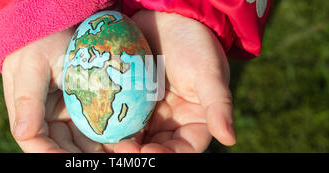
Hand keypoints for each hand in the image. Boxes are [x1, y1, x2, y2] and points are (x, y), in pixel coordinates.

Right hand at [2, 28, 121, 152]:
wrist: (58, 24)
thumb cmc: (40, 42)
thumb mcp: (32, 67)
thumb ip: (27, 101)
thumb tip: (22, 134)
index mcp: (27, 112)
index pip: (35, 143)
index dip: (52, 156)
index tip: (72, 161)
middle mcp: (45, 118)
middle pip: (60, 147)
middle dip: (79, 156)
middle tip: (103, 159)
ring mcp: (65, 114)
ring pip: (79, 141)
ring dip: (95, 149)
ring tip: (116, 152)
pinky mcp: (83, 106)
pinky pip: (94, 126)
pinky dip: (105, 135)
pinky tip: (120, 140)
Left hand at [113, 10, 235, 152]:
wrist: (167, 17)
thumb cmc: (194, 43)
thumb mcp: (209, 73)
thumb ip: (218, 105)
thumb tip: (230, 138)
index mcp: (194, 122)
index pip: (183, 149)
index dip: (167, 155)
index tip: (149, 151)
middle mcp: (170, 122)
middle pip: (155, 147)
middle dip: (139, 152)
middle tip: (120, 148)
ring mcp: (148, 112)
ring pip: (135, 137)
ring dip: (121, 143)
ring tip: (106, 144)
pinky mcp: (130, 100)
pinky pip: (119, 118)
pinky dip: (110, 125)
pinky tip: (98, 127)